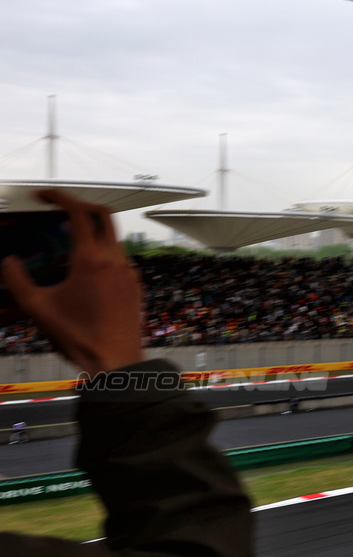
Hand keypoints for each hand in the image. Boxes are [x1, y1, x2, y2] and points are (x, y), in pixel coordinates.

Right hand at [2, 190, 142, 375]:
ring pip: (114, 237)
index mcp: (91, 260)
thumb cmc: (77, 336)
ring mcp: (129, 272)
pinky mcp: (136, 285)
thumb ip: (17, 279)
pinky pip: (121, 257)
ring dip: (93, 230)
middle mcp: (115, 260)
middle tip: (59, 207)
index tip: (45, 195)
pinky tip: (87, 267)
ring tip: (69, 238)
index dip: (60, 196)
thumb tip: (9, 261)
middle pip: (104, 216)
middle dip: (81, 204)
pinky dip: (104, 251)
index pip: (79, 213)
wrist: (115, 361)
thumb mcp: (36, 307)